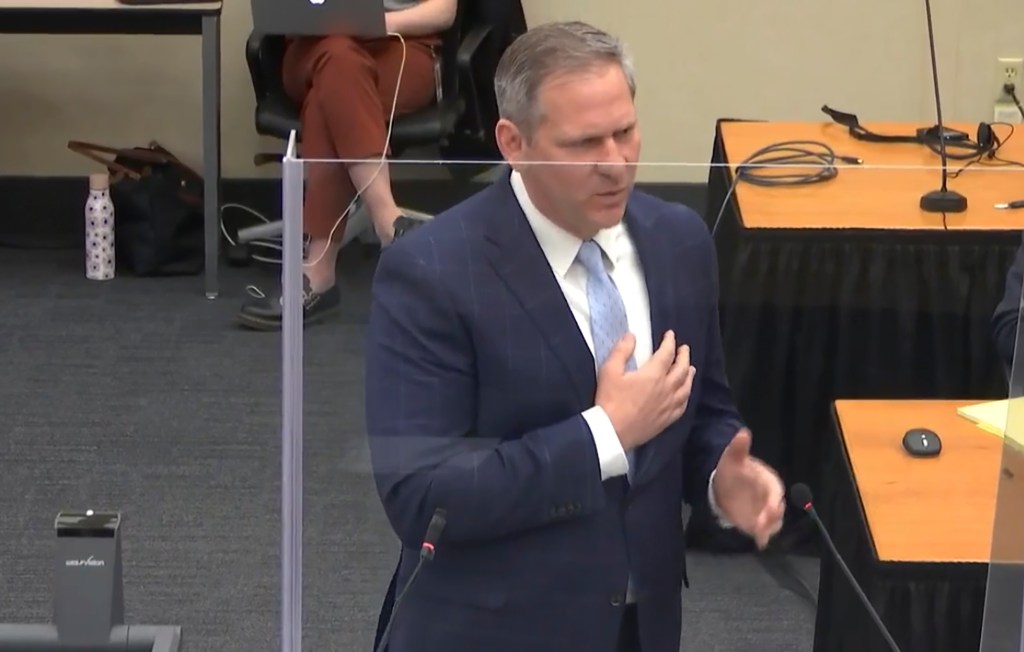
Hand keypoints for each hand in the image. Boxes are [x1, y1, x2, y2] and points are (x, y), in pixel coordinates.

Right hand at [596, 330, 695, 450]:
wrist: (612, 431)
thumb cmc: (610, 401)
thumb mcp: (609, 371)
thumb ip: (622, 351)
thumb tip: (631, 336)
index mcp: (653, 375)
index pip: (667, 353)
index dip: (670, 342)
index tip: (670, 335)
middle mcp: (666, 389)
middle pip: (682, 369)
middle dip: (684, 356)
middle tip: (684, 349)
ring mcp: (668, 405)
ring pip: (686, 387)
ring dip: (689, 375)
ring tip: (691, 369)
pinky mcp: (666, 419)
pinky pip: (682, 406)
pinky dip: (686, 396)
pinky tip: (685, 394)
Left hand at [711, 429, 784, 548]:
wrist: (725, 485)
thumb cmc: (733, 470)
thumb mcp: (732, 458)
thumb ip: (739, 448)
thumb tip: (742, 432)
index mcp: (769, 481)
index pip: (775, 491)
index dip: (773, 500)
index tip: (769, 508)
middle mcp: (771, 498)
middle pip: (777, 510)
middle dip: (771, 518)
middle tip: (761, 525)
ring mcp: (765, 512)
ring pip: (773, 523)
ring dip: (768, 529)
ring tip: (760, 535)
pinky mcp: (759, 523)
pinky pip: (764, 531)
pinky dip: (762, 537)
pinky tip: (758, 542)